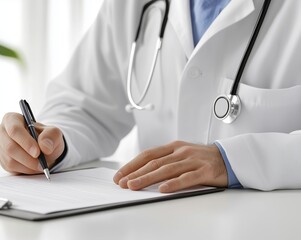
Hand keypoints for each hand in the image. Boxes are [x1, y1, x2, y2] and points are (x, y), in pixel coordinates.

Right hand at [0, 112, 64, 174]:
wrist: (43, 149)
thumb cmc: (45, 138)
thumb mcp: (54, 133)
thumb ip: (51, 136)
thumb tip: (44, 146)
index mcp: (12, 119)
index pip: (14, 130)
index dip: (25, 142)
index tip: (37, 152)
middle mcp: (1, 131)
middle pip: (9, 147)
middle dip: (27, 158)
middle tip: (41, 163)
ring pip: (10, 160)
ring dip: (28, 165)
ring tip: (40, 164)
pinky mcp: (1, 160)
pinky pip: (11, 168)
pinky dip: (25, 170)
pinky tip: (33, 166)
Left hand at [113, 141, 227, 192]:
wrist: (230, 158)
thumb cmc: (202, 159)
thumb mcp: (181, 155)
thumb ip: (165, 161)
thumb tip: (140, 173)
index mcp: (173, 147)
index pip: (147, 155)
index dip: (132, 165)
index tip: (119, 175)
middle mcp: (181, 151)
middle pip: (154, 163)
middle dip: (135, 173)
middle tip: (122, 183)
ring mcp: (193, 160)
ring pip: (166, 169)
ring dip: (148, 178)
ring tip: (134, 186)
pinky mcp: (205, 170)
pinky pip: (187, 178)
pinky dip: (174, 183)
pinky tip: (163, 189)